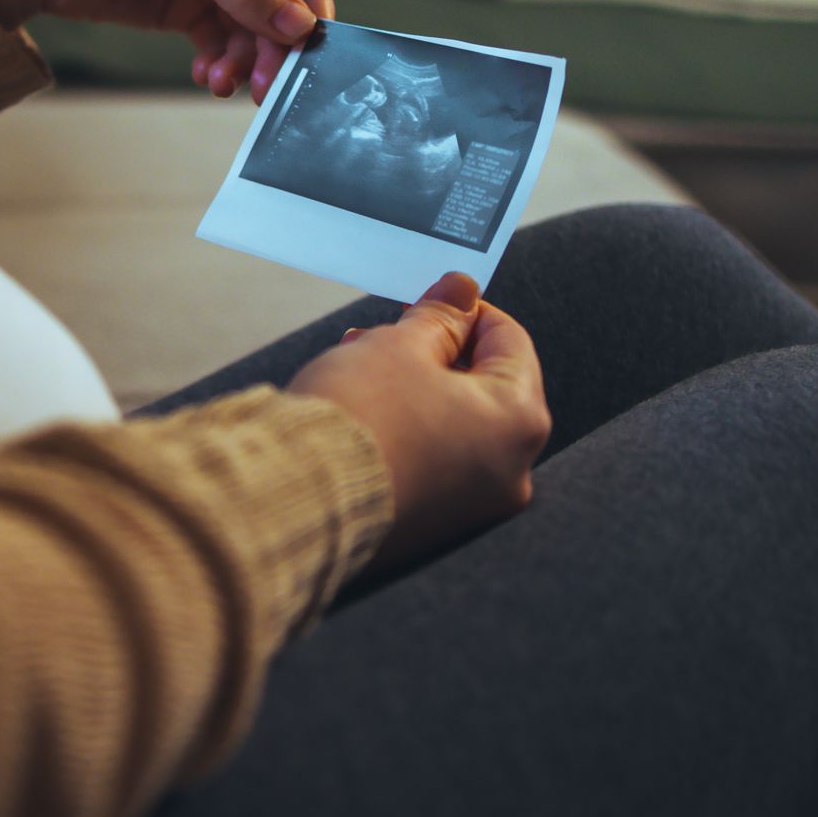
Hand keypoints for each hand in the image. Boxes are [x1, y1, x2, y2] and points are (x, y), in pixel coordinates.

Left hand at [0, 0, 334, 103]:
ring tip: (224, 84)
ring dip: (244, 59)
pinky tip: (207, 77)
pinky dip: (220, 62)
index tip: (309, 46)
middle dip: (272, 43)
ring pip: (251, 26)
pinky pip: (221, 41)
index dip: (307, 1)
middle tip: (268, 85)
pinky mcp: (186, 5)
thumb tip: (298, 23)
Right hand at [289, 272, 549, 571]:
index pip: (510, 341)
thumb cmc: (359, 422)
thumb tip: (462, 292)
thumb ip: (439, 317)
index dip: (466, 311)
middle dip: (433, 351)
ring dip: (415, 388)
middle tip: (390, 332)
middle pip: (482, 386)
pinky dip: (407, 429)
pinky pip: (432, 460)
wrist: (300, 498)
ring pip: (454, 423)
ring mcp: (472, 506)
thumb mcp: (400, 346)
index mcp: (518, 422)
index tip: (433, 300)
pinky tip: (365, 408)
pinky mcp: (433, 524)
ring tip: (362, 365)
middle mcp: (509, 472)